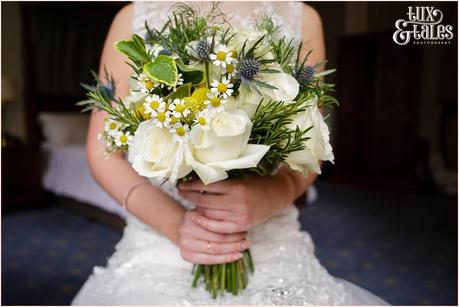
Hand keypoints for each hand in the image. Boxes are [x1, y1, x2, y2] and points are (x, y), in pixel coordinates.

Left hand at [178, 171, 296, 233]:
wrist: (277, 195)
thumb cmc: (257, 182)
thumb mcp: (241, 176)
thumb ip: (222, 179)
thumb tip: (197, 177)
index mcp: (236, 187)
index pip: (207, 186)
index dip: (191, 185)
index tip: (182, 184)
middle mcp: (237, 202)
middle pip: (204, 202)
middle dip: (190, 197)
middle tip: (181, 192)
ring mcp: (239, 216)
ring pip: (209, 215)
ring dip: (197, 209)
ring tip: (189, 203)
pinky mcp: (241, 226)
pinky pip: (217, 227)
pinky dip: (206, 223)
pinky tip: (199, 218)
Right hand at [178, 210, 249, 264]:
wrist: (182, 227)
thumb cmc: (201, 219)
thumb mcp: (207, 212)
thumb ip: (218, 216)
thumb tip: (240, 223)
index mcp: (191, 217)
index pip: (216, 226)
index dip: (231, 229)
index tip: (244, 229)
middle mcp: (185, 230)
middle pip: (216, 239)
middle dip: (234, 241)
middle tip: (246, 240)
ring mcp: (184, 244)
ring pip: (214, 250)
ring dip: (232, 250)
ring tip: (243, 247)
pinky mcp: (185, 255)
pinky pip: (209, 260)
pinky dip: (225, 259)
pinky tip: (236, 256)